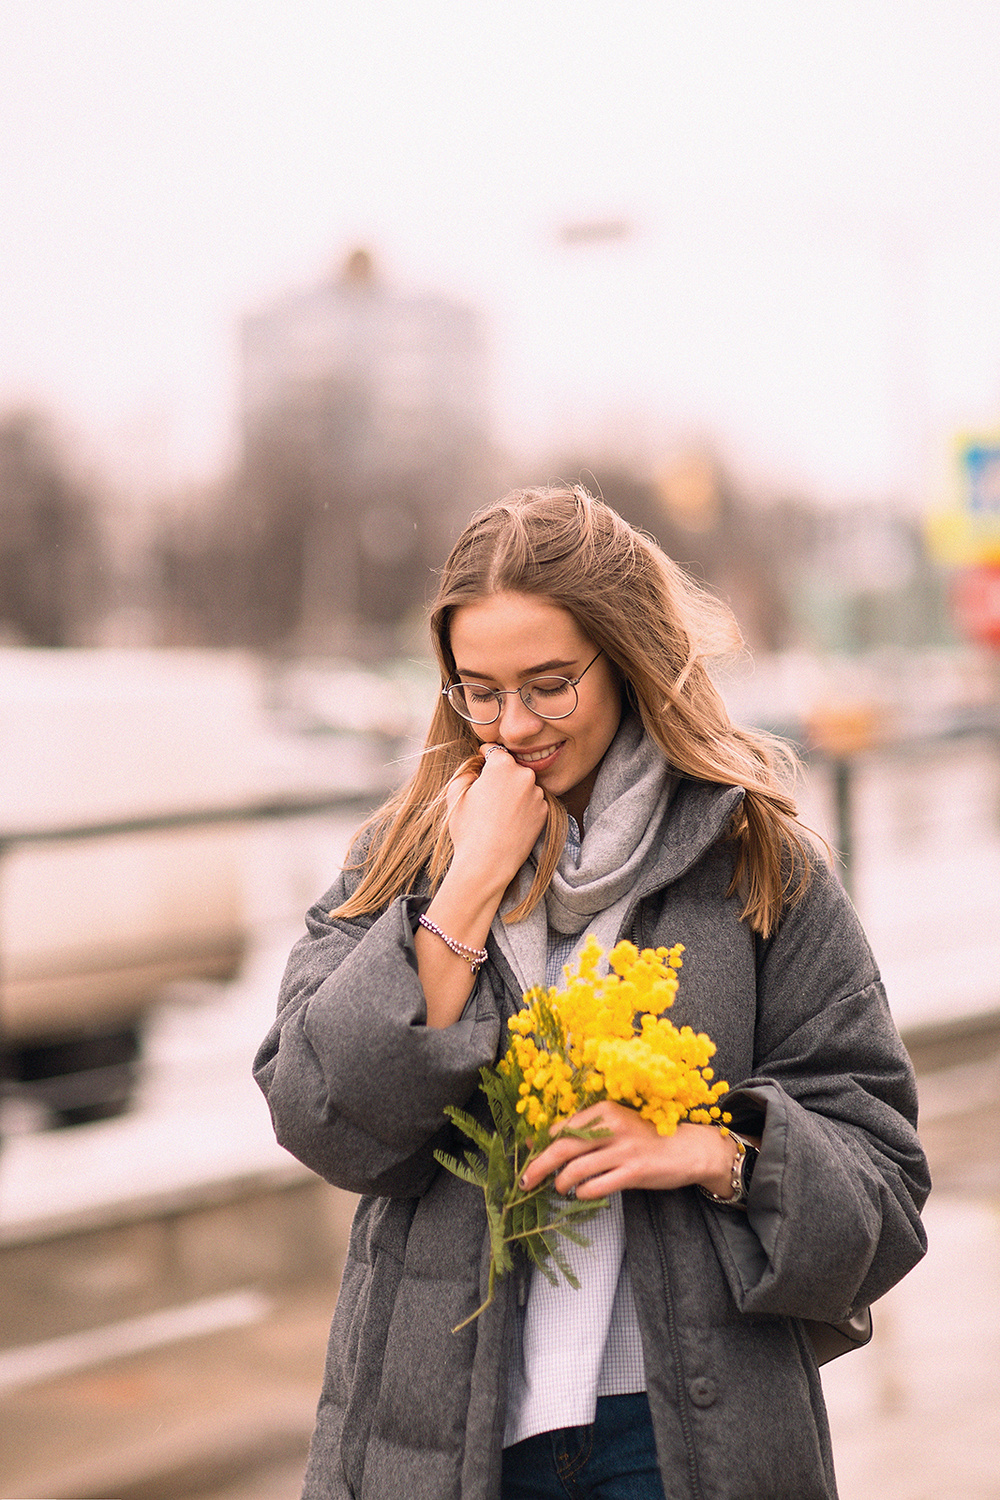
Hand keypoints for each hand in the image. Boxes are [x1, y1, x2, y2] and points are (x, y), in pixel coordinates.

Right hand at [445, 746, 547, 895]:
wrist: (487, 862)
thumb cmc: (468, 829)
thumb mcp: (456, 794)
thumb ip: (467, 772)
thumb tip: (478, 769)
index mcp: (502, 765)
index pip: (495, 750)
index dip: (485, 756)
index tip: (481, 761)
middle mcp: (524, 775)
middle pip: (511, 768)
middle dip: (501, 776)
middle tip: (487, 794)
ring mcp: (537, 793)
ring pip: (523, 785)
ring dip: (514, 791)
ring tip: (498, 812)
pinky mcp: (545, 811)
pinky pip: (532, 801)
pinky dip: (524, 807)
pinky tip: (510, 821)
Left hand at [521, 1102, 738, 1200]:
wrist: (689, 1149)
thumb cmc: (648, 1137)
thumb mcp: (618, 1125)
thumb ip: (590, 1130)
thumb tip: (550, 1142)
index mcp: (605, 1110)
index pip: (563, 1127)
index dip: (540, 1143)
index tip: (525, 1155)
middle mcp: (612, 1125)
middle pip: (563, 1147)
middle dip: (539, 1165)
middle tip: (525, 1180)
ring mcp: (623, 1149)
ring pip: (576, 1169)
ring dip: (561, 1183)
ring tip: (559, 1188)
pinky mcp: (634, 1171)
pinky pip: (597, 1186)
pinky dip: (583, 1193)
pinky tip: (582, 1194)